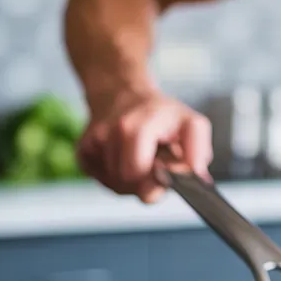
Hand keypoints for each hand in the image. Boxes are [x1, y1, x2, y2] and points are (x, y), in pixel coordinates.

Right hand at [76, 90, 212, 202]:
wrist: (123, 95)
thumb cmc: (161, 116)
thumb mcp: (191, 125)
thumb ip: (197, 152)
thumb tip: (198, 180)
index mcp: (143, 124)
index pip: (140, 170)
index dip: (157, 181)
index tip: (166, 174)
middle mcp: (115, 131)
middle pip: (128, 181)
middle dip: (145, 182)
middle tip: (155, 166)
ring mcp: (95, 140)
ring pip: (116, 185)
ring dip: (132, 181)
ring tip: (141, 159)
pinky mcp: (82, 150)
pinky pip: (102, 181)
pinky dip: (116, 178)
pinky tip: (124, 159)